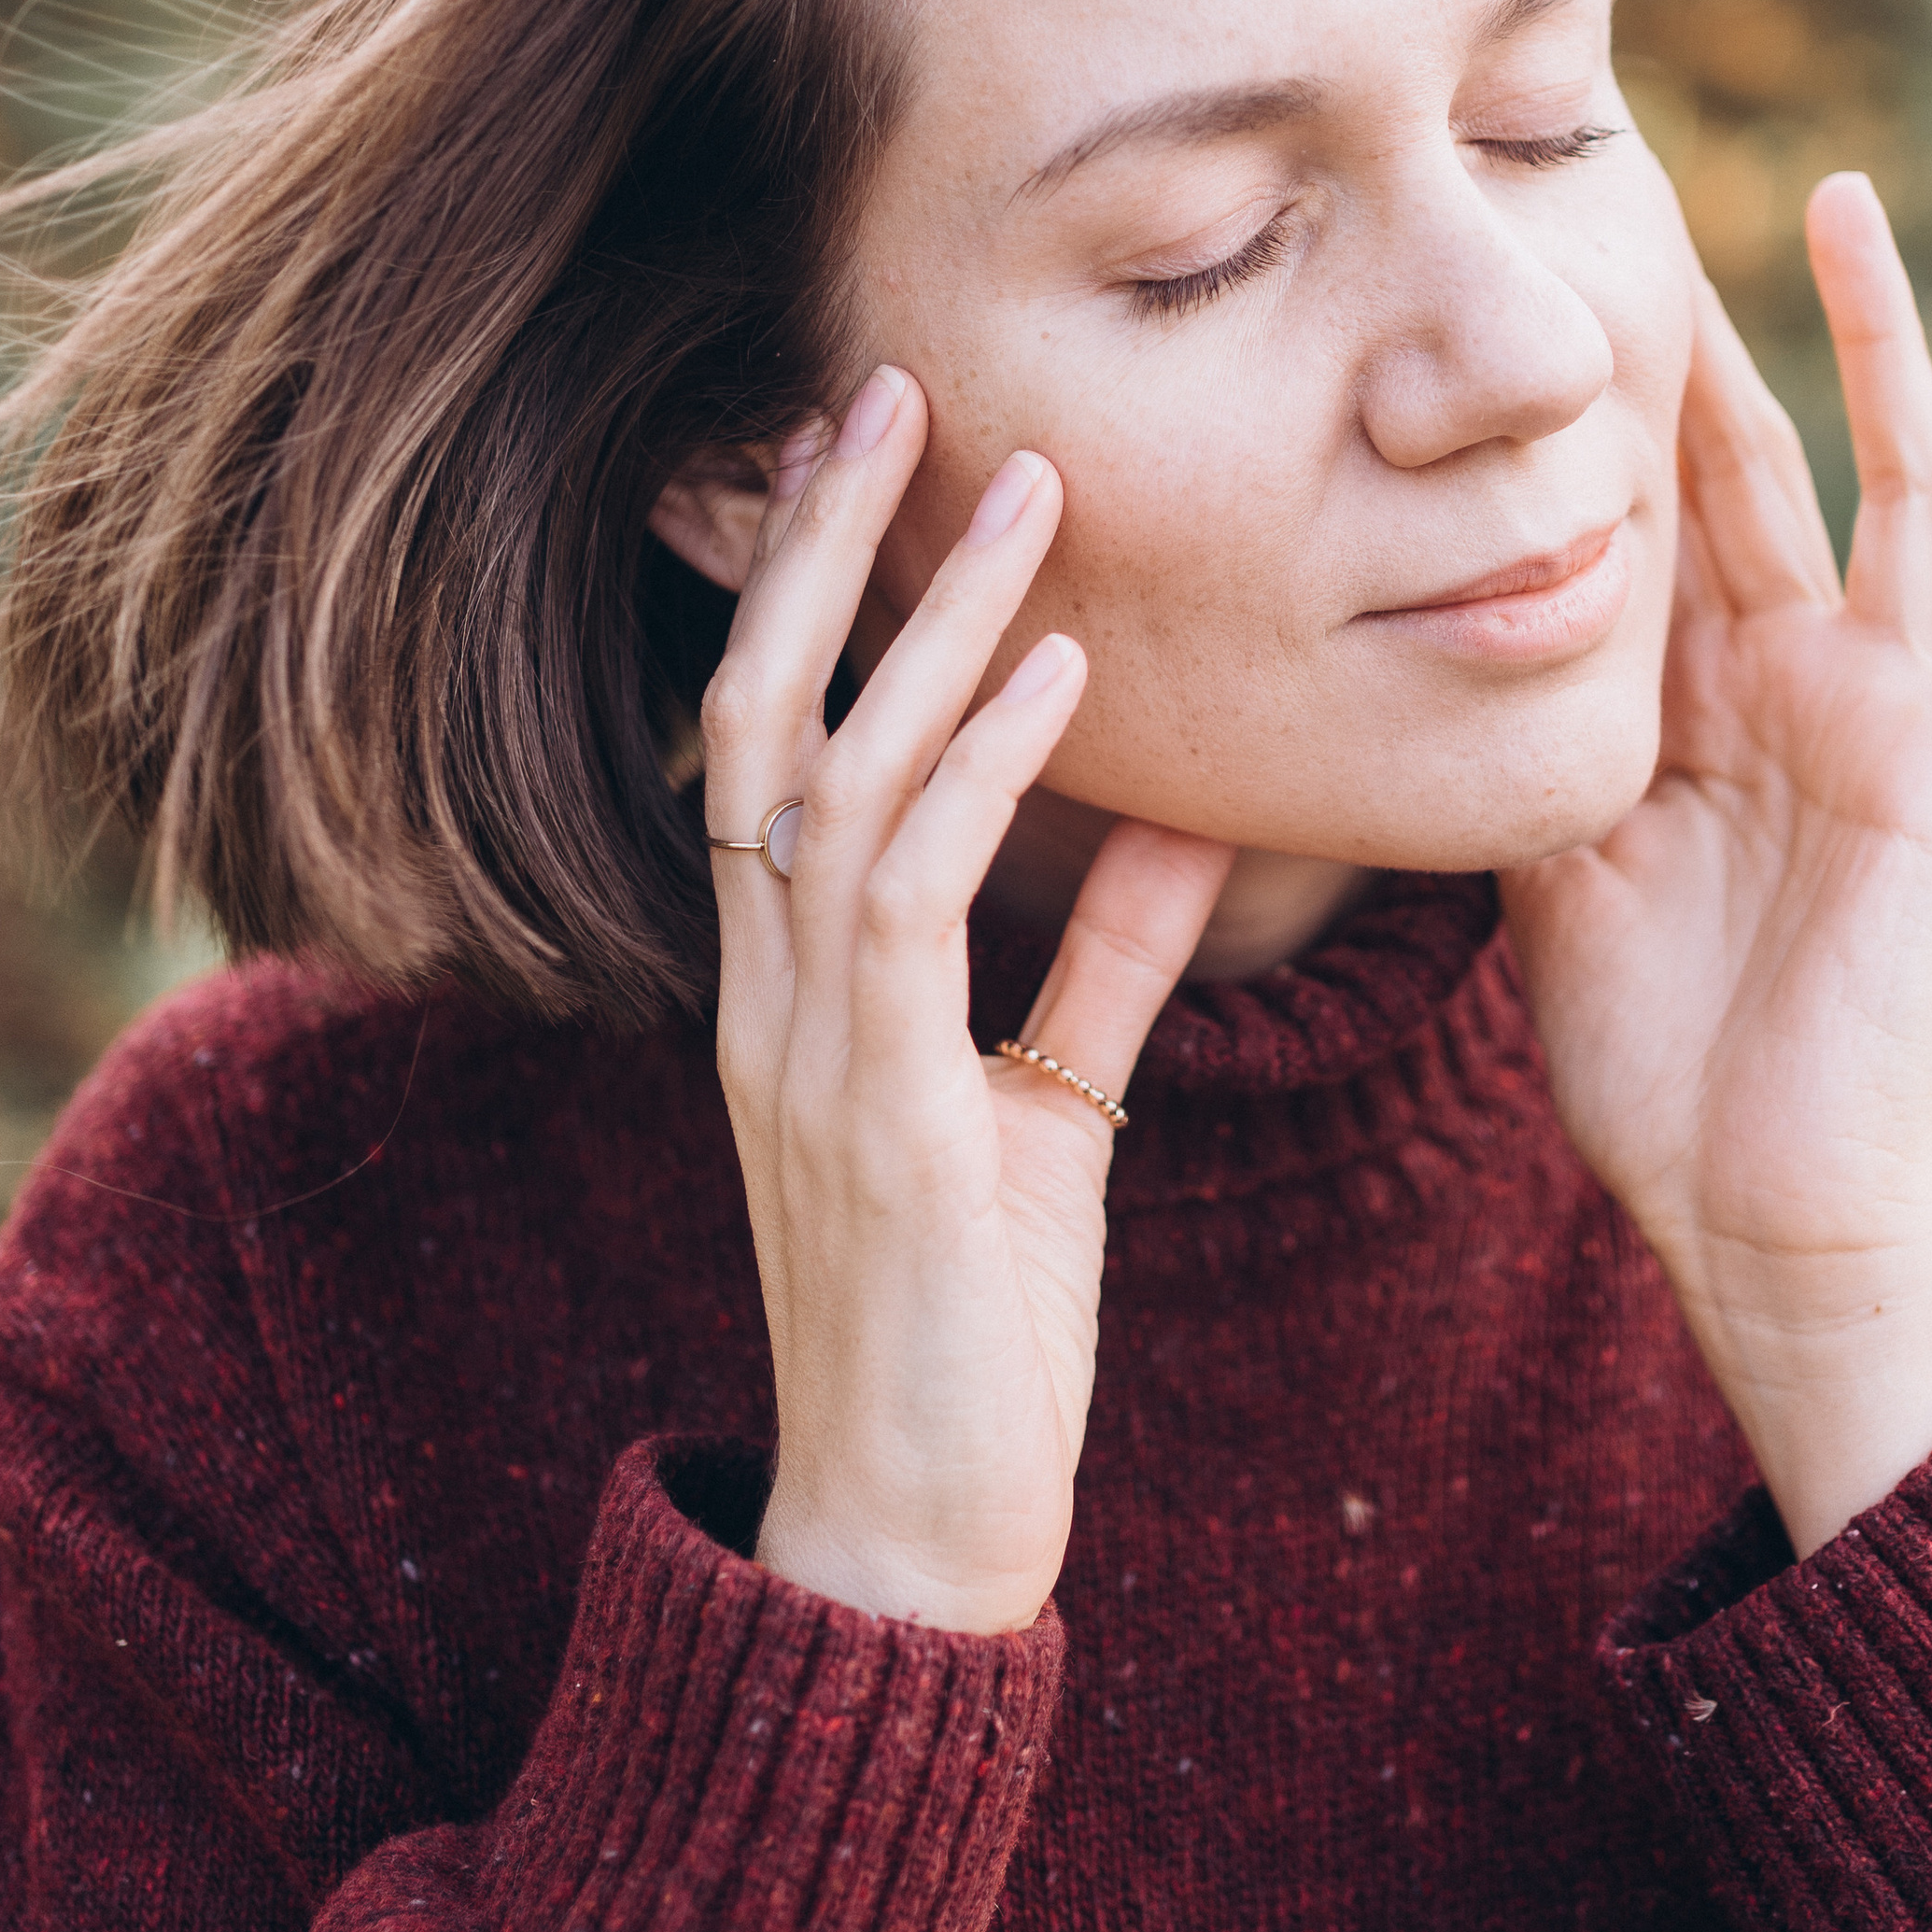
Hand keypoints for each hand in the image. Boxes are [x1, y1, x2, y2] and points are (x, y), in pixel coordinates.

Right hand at [700, 365, 1234, 1633]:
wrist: (917, 1543)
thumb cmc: (974, 1334)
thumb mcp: (1045, 1116)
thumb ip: (1091, 968)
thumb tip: (1172, 822)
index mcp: (793, 990)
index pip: (772, 739)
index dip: (809, 590)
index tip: (869, 451)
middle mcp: (768, 998)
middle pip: (759, 714)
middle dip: (820, 548)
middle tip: (890, 388)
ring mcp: (802, 1054)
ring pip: (827, 778)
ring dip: (922, 622)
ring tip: (1019, 486)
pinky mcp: (880, 1119)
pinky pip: (906, 900)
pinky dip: (979, 771)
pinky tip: (1059, 676)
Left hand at [1500, 174, 1931, 1552]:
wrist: (1751, 1208)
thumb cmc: (1649, 1065)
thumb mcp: (1543, 873)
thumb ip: (1519, 746)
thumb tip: (1419, 639)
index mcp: (1685, 703)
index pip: (1645, 511)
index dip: (1602, 402)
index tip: (1538, 285)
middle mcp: (1787, 683)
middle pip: (1750, 464)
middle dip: (1711, 331)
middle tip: (1659, 178)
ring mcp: (1880, 718)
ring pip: (1894, 489)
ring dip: (1876, 348)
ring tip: (1843, 201)